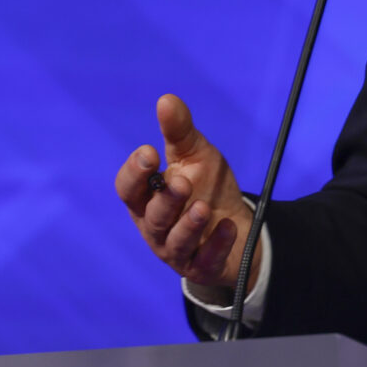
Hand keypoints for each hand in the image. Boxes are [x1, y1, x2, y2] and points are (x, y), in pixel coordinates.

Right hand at [116, 94, 257, 289]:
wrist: (238, 226)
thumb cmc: (206, 187)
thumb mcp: (195, 156)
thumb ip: (179, 132)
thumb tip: (166, 99)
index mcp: (146, 198)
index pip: (128, 189)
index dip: (134, 172)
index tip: (150, 152)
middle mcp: (154, 226)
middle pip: (151, 216)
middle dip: (166, 200)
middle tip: (182, 182)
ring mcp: (176, 250)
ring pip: (174, 242)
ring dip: (187, 225)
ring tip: (202, 207)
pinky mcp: (201, 266)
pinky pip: (204, 260)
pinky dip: (216, 244)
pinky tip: (228, 226)